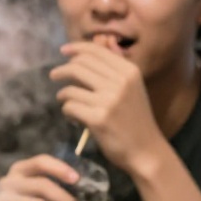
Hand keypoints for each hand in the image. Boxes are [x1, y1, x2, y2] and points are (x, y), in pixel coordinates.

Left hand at [52, 39, 160, 174]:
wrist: (146, 151)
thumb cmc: (136, 120)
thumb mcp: (132, 89)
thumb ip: (113, 71)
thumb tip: (84, 55)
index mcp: (129, 71)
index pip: (96, 51)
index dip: (76, 49)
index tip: (63, 51)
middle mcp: (120, 82)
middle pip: (80, 66)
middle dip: (62, 70)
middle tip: (54, 75)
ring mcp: (109, 100)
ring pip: (71, 88)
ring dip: (62, 94)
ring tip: (64, 100)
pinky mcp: (98, 119)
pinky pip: (70, 106)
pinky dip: (66, 110)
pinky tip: (72, 116)